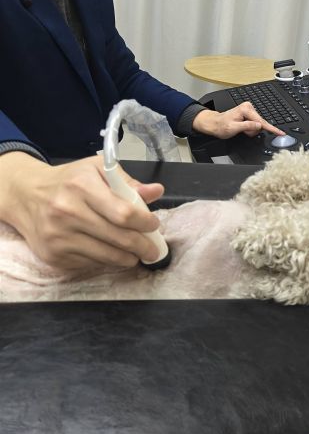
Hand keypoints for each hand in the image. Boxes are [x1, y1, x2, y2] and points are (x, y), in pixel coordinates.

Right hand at [0, 152, 164, 269]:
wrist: (27, 195)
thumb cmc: (69, 181)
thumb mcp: (97, 169)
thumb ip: (127, 182)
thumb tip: (156, 191)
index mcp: (83, 186)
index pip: (123, 213)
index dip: (144, 222)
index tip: (154, 225)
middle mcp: (68, 211)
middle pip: (118, 237)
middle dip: (142, 246)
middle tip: (154, 249)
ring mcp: (59, 236)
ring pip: (106, 256)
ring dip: (128, 258)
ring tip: (137, 254)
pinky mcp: (54, 255)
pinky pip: (90, 264)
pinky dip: (106, 261)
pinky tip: (112, 254)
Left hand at [192, 102, 284, 138]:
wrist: (214, 124)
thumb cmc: (221, 126)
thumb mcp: (233, 128)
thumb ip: (247, 126)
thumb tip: (258, 126)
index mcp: (246, 109)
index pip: (261, 121)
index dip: (271, 129)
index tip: (279, 133)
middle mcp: (248, 107)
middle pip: (260, 124)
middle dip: (253, 130)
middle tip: (243, 132)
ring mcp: (249, 110)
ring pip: (258, 125)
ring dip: (251, 130)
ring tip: (241, 129)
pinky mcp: (249, 114)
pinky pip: (255, 124)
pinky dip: (250, 129)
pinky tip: (243, 128)